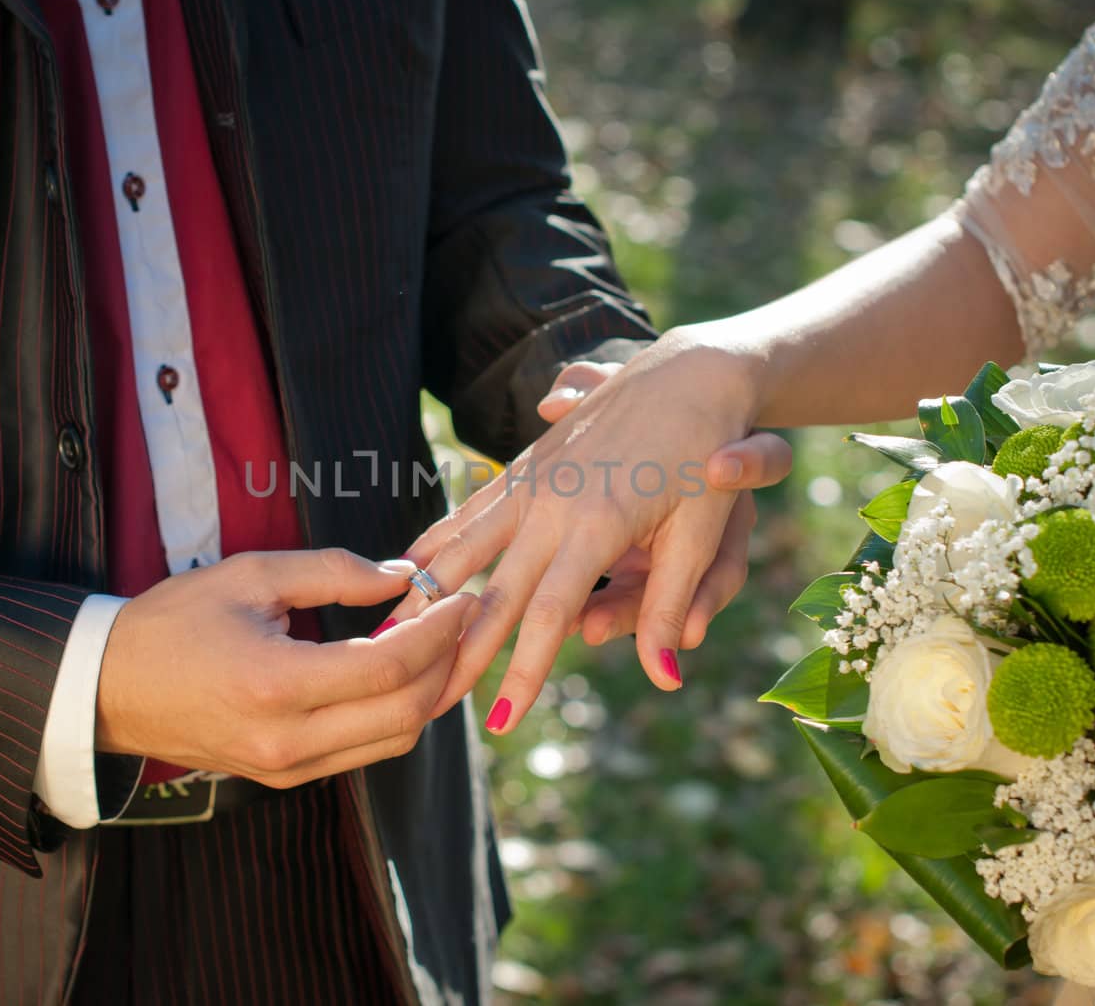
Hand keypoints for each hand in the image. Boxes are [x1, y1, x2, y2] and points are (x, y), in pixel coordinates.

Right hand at [94, 549, 478, 786]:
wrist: (107, 688)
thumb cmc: (172, 623)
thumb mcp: (249, 575)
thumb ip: (332, 572)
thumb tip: (401, 577)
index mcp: (275, 684)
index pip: (389, 668)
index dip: (439, 632)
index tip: (461, 597)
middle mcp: (287, 740)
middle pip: (406, 714)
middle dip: (448, 663)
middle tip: (461, 618)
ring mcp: (287, 768)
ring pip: (394, 741)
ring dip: (430, 693)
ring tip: (440, 643)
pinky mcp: (284, 778)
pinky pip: (364, 751)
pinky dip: (396, 714)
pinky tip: (402, 673)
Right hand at [395, 328, 792, 732]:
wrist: (689, 374)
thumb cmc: (704, 459)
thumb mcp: (702, 534)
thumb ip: (669, 606)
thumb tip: (664, 678)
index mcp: (596, 525)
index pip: (549, 615)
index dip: (524, 671)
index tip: (502, 721)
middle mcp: (552, 504)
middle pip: (494, 591)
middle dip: (459, 652)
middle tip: (430, 703)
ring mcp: (532, 481)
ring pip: (464, 548)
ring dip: (427, 599)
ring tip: (389, 641)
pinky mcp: (526, 465)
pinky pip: (469, 511)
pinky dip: (436, 545)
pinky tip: (408, 571)